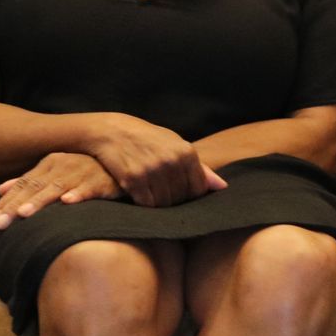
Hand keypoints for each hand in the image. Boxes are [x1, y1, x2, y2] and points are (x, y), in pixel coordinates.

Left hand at [0, 152, 122, 228]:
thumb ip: (29, 180)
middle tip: (0, 223)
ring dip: (41, 200)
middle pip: (34, 187)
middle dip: (16, 206)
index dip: (7, 202)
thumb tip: (0, 190)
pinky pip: (89, 188)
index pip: (23, 184)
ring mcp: (82, 172)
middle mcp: (62, 165)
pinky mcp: (102, 181)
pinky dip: (79, 194)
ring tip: (25, 213)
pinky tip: (68, 201)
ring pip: (57, 188)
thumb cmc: (84, 170)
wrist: (121, 163)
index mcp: (49, 163)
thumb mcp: (54, 171)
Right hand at [82, 114, 224, 206]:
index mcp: (186, 152)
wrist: (112, 131)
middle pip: (181, 198)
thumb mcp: (176, 145)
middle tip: (163, 192)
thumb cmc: (149, 139)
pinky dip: (145, 204)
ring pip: (165, 203)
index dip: (190, 195)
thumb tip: (222, 187)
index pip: (198, 189)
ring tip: (152, 192)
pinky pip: (147, 204)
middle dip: (174, 200)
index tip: (180, 192)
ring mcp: (152, 170)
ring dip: (159, 204)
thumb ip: (200, 168)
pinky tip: (140, 194)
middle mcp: (171, 161)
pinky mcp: (133, 179)